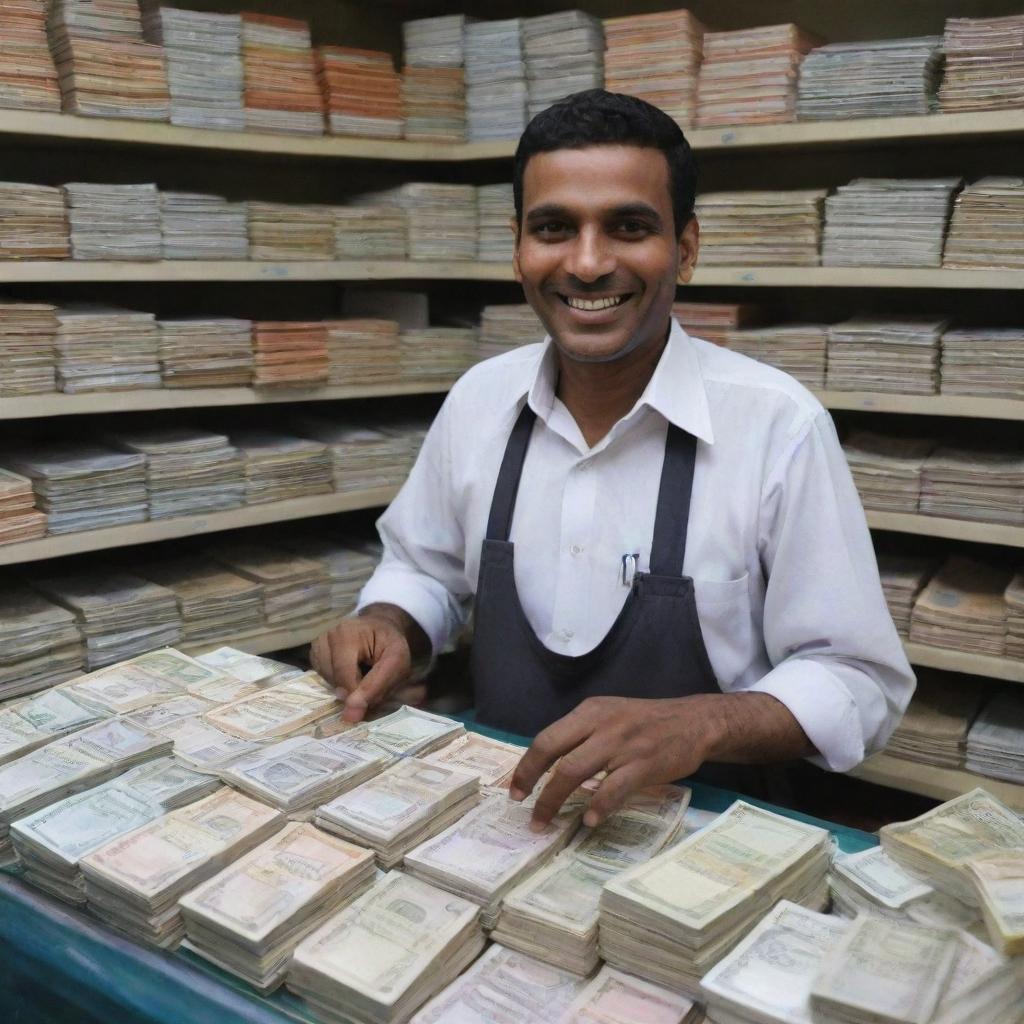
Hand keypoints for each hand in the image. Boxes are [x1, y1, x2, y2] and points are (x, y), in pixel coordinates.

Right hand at [310, 613, 412, 722]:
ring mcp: (317, 645)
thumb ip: (376, 686)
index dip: (357, 696)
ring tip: (361, 674)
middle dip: (354, 690)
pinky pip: (322, 679)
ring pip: (327, 682)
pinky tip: (349, 672)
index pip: (344, 675)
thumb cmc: (389, 644)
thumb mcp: (397, 661)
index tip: (370, 704)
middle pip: (335, 681)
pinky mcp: (314, 654)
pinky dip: (337, 682)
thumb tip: (350, 716)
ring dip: (345, 687)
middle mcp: (325, 637)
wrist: (380, 628)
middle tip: (371, 681)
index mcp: (346, 633)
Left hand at [509, 695, 717, 830]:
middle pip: (556, 757)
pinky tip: (590, 821)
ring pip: (576, 772)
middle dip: (535, 786)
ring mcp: (623, 745)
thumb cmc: (645, 722)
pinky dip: (598, 806)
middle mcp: (602, 725)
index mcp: (590, 712)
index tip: (516, 790)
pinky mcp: (644, 764)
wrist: (694, 721)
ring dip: (556, 801)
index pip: (546, 739)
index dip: (527, 767)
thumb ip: (582, 735)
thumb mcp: (609, 715)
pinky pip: (614, 788)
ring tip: (547, 824)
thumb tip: (548, 766)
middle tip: (527, 812)